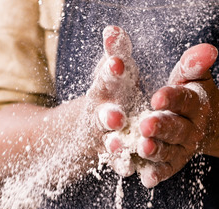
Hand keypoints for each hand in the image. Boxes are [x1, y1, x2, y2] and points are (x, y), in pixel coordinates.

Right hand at [86, 26, 143, 176]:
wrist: (88, 128)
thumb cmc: (110, 92)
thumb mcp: (114, 70)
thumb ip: (117, 51)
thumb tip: (112, 29)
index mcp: (103, 90)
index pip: (105, 79)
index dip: (110, 72)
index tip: (118, 64)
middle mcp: (100, 114)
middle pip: (102, 115)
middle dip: (107, 116)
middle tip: (116, 116)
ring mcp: (104, 137)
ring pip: (108, 142)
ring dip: (113, 145)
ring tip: (118, 144)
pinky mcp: (114, 156)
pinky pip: (119, 163)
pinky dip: (123, 166)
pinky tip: (129, 170)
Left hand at [135, 44, 218, 187]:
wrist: (206, 124)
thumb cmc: (191, 92)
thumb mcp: (193, 76)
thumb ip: (195, 64)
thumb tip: (208, 49)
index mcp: (197, 105)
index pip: (185, 100)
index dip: (172, 98)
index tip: (157, 96)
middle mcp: (192, 130)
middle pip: (176, 129)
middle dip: (161, 128)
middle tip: (145, 124)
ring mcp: (182, 150)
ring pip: (169, 152)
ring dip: (156, 151)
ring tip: (141, 147)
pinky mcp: (172, 165)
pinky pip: (164, 171)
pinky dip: (156, 176)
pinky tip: (146, 178)